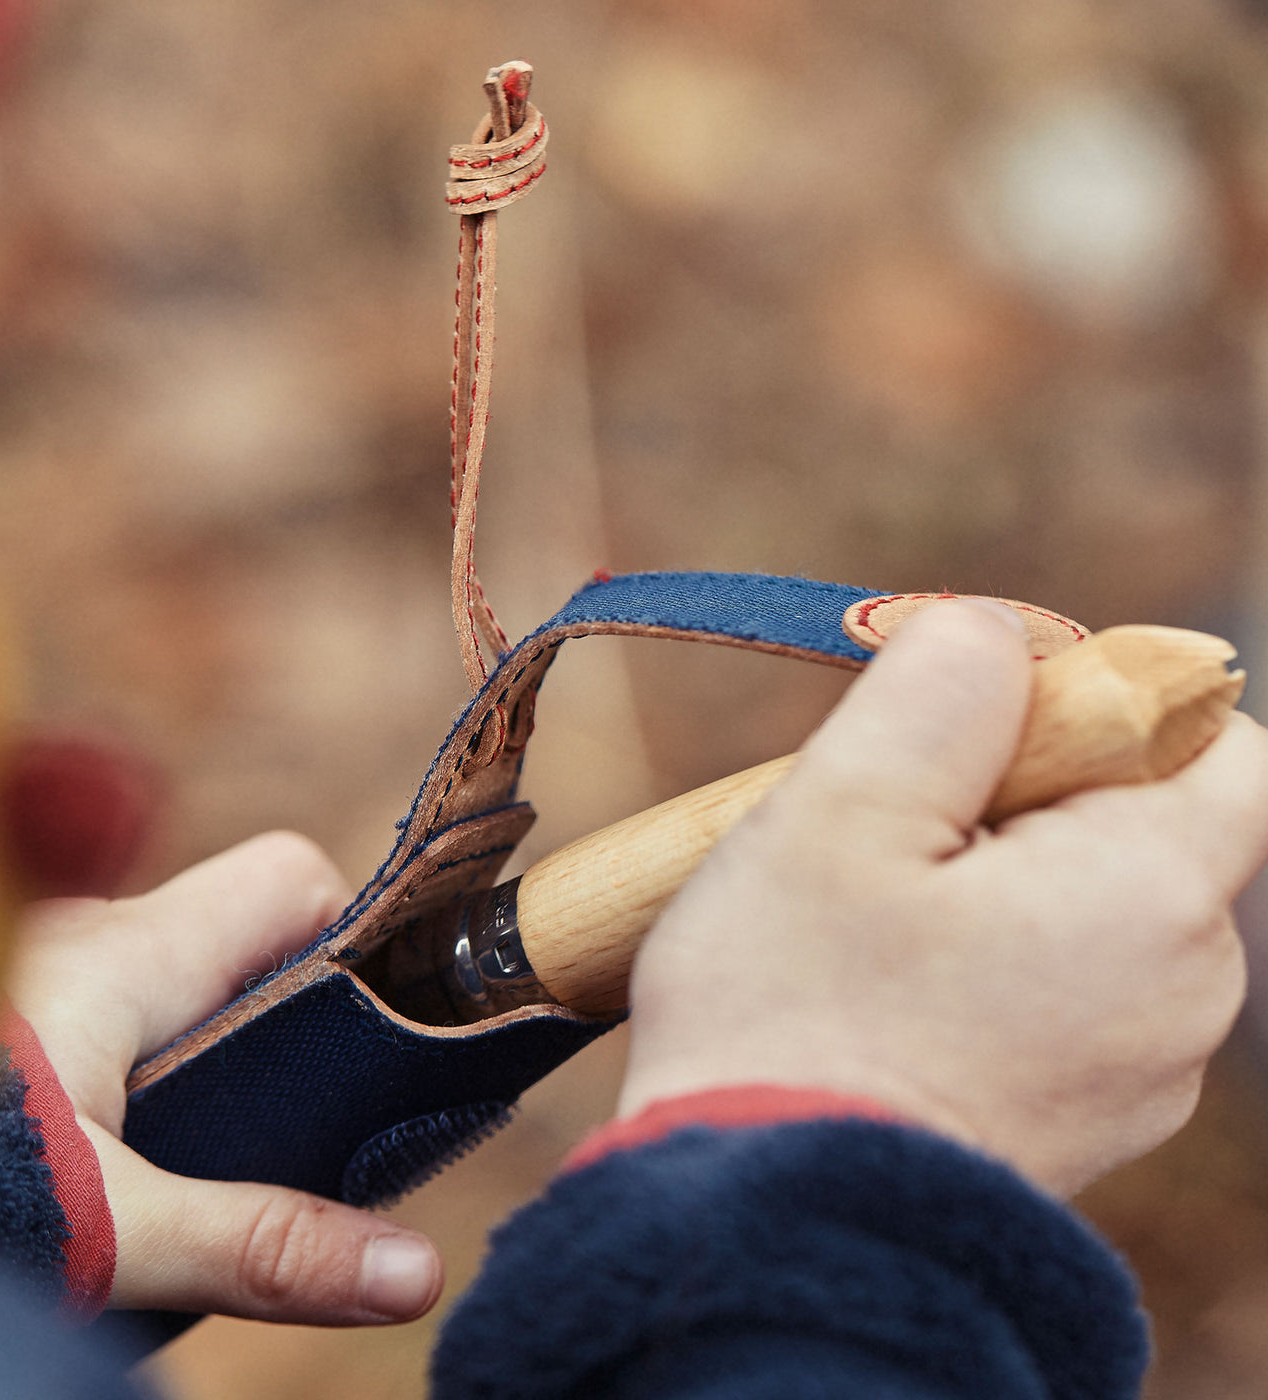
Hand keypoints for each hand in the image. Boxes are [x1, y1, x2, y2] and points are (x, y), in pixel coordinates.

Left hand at [8, 832, 444, 1323]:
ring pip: (176, 993)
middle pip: (241, 942)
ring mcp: (45, 984)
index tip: (361, 1033)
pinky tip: (117, 1170)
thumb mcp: (111, 1228)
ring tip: (195, 1170)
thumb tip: (416, 1272)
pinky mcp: (10, 1032)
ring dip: (209, 1067)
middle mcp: (94, 944)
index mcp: (136, 952)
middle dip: (282, 1027)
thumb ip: (264, 1244)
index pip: (292, 877)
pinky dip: (143, 1085)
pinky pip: (115, 1029)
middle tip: (282, 1132)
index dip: (347, 935)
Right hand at [620, 600, 1267, 1196]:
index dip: (1095, 705)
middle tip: (887, 839)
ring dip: (989, 878)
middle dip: (1016, 796)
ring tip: (872, 926)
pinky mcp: (1083, 1117)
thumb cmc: (789, 1013)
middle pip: (1137, 819)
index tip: (968, 742)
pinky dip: (985, 959)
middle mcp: (1184, 994)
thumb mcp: (840, 808)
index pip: (1212, 739)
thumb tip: (998, 633)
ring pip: (1086, 903)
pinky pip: (1059, 985)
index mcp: (1152, 899)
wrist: (765, 1229)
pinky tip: (886, 994)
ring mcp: (1140, 1070)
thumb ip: (939, 687)